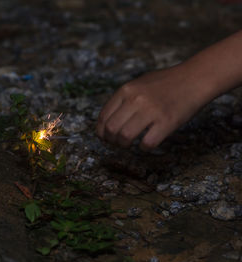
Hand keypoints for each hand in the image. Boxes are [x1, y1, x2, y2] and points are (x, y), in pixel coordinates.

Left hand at [96, 64, 213, 150]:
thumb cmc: (165, 83)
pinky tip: (147, 143)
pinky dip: (144, 148)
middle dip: (111, 141)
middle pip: (111, 129)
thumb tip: (106, 122)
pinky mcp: (167, 122)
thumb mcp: (138, 84)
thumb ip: (123, 99)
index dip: (101, 132)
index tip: (105, 138)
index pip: (103, 117)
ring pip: (124, 137)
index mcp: (126, 90)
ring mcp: (151, 110)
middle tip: (117, 143)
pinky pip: (147, 143)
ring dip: (124, 145)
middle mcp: (135, 99)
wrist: (195, 78)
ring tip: (130, 144)